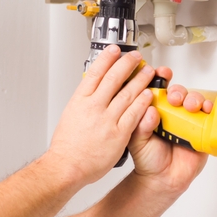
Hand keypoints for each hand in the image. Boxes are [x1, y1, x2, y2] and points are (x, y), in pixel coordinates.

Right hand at [48, 46, 155, 185]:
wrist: (67, 166)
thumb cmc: (67, 146)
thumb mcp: (71, 115)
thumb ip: (84, 102)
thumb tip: (94, 92)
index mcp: (80, 100)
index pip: (95, 72)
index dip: (107, 58)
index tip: (115, 50)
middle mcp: (93, 106)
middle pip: (114, 78)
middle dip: (128, 64)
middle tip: (137, 57)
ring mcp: (106, 119)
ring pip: (127, 93)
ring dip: (140, 80)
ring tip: (149, 71)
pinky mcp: (118, 133)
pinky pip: (134, 113)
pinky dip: (143, 102)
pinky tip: (149, 94)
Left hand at [127, 67, 208, 195]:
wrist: (162, 180)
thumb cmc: (148, 158)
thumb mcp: (138, 140)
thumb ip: (140, 126)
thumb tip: (149, 111)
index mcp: (155, 110)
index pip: (159, 88)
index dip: (160, 77)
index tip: (160, 72)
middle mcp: (173, 113)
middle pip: (180, 92)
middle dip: (179, 90)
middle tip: (174, 97)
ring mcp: (188, 120)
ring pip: (196, 100)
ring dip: (194, 98)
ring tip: (188, 106)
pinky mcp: (202, 130)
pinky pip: (209, 116)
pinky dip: (210, 110)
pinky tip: (205, 111)